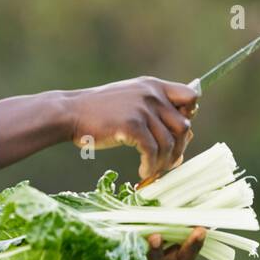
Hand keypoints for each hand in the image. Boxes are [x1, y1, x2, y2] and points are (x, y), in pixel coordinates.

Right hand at [66, 77, 198, 181]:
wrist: (69, 113)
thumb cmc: (98, 112)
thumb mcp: (129, 100)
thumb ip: (153, 109)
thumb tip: (185, 134)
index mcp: (153, 86)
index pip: (190, 96)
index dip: (189, 116)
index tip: (177, 133)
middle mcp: (151, 94)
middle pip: (184, 126)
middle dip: (179, 148)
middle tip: (168, 163)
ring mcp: (142, 109)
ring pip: (170, 143)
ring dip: (164, 163)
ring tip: (153, 171)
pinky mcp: (131, 125)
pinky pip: (152, 152)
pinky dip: (150, 167)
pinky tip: (142, 173)